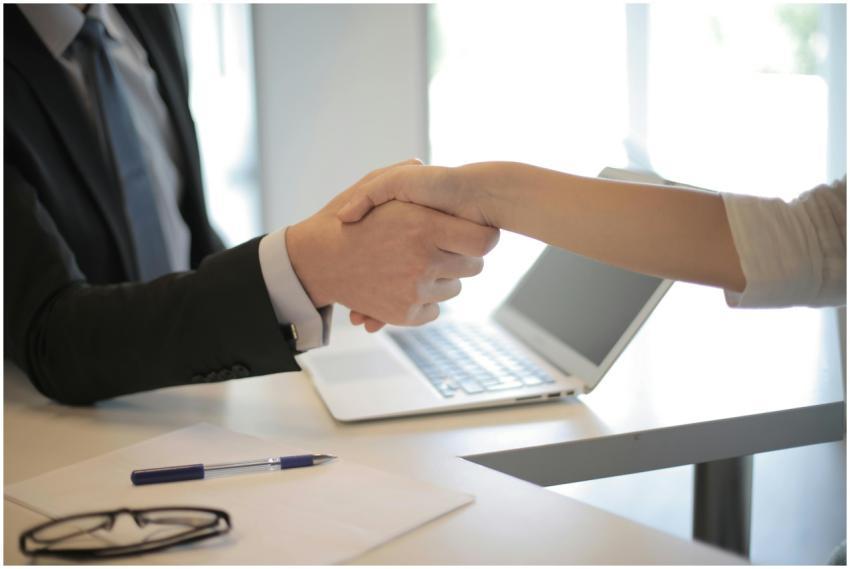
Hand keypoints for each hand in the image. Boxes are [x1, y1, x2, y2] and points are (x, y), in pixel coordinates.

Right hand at [286, 164, 499, 328]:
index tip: (471, 234)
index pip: (484, 241)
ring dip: (441, 279)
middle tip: (441, 248)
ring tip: (415, 264)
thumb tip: (423, 165)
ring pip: (453, 289)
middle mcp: (424, 261)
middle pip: (473, 267)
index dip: (482, 236)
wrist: (316, 260)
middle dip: (460, 257)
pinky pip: (433, 309)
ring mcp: (414, 291)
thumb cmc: (345, 219)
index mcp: (424, 227)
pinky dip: (424, 301)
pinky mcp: (404, 314)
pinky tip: (406, 285)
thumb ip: (403, 174)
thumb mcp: (372, 185)